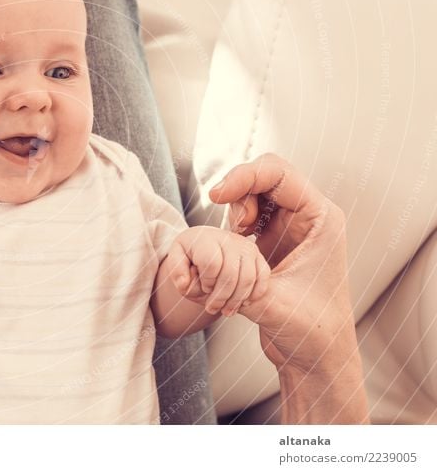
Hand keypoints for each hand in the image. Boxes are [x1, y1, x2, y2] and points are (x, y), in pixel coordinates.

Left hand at [164, 226, 269, 316]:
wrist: (207, 249)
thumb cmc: (191, 258)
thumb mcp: (177, 263)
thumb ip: (177, 272)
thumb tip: (185, 283)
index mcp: (204, 238)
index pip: (211, 263)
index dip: (207, 281)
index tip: (203, 287)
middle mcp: (228, 238)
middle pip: (230, 274)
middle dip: (221, 297)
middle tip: (212, 309)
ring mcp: (245, 246)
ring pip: (248, 278)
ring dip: (237, 300)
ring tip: (226, 311)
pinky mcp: (257, 255)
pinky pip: (263, 277)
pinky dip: (254, 294)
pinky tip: (242, 304)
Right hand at [207, 153, 354, 373]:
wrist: (316, 355)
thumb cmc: (309, 329)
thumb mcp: (269, 300)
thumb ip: (238, 275)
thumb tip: (208, 251)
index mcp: (320, 218)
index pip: (278, 174)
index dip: (243, 176)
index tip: (216, 197)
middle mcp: (309, 216)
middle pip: (266, 176)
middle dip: (238, 190)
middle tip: (230, 223)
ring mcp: (292, 226)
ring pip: (255, 193)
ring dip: (235, 208)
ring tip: (235, 238)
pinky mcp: (276, 240)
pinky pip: (250, 213)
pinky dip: (234, 221)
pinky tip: (233, 243)